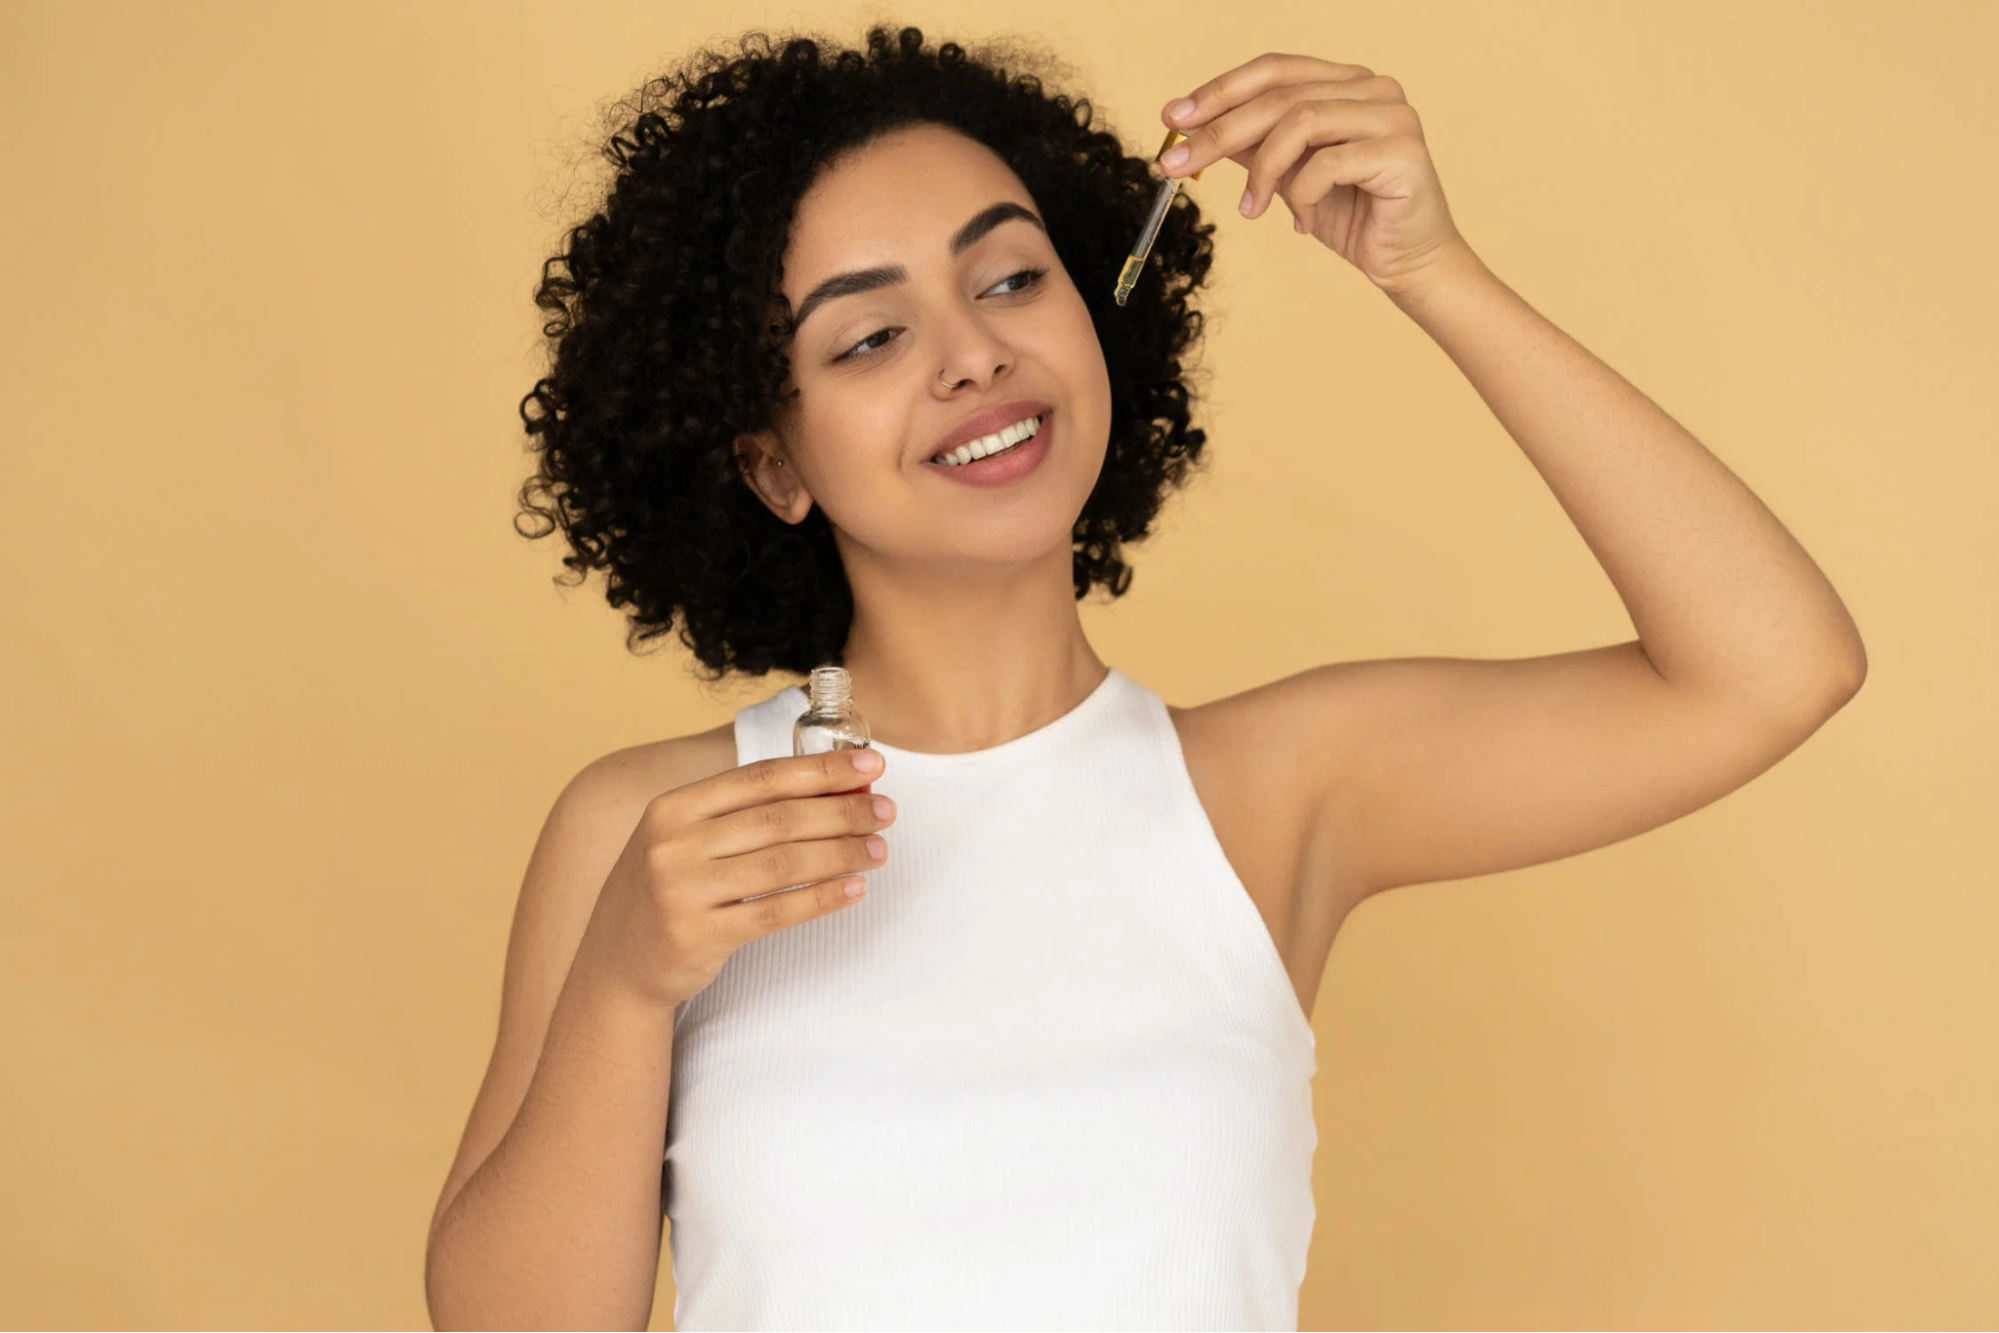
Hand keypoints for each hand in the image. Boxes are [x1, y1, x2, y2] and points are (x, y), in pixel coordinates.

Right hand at [582, 748, 893, 1007]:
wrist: (615, 964)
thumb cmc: (669, 891)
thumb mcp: (686, 839)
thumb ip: (746, 814)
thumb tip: (837, 790)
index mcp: (674, 806)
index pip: (762, 777)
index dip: (822, 770)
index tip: (871, 768)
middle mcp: (674, 843)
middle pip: (779, 818)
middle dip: (842, 812)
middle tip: (886, 812)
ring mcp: (682, 890)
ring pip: (783, 864)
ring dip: (841, 854)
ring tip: (878, 850)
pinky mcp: (697, 935)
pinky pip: (775, 912)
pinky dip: (822, 898)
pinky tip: (853, 889)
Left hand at [1158, 52, 1471, 294]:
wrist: (1409, 263)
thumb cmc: (1352, 216)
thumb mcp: (1289, 176)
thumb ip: (1254, 145)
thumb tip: (1194, 126)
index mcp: (1347, 82)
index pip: (1274, 70)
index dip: (1220, 90)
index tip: (1172, 117)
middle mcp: (1373, 87)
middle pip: (1281, 96)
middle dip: (1219, 131)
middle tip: (1174, 162)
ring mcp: (1393, 114)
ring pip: (1300, 123)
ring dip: (1262, 170)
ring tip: (1251, 210)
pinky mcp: (1402, 151)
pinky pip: (1327, 164)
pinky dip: (1302, 197)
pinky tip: (1303, 224)